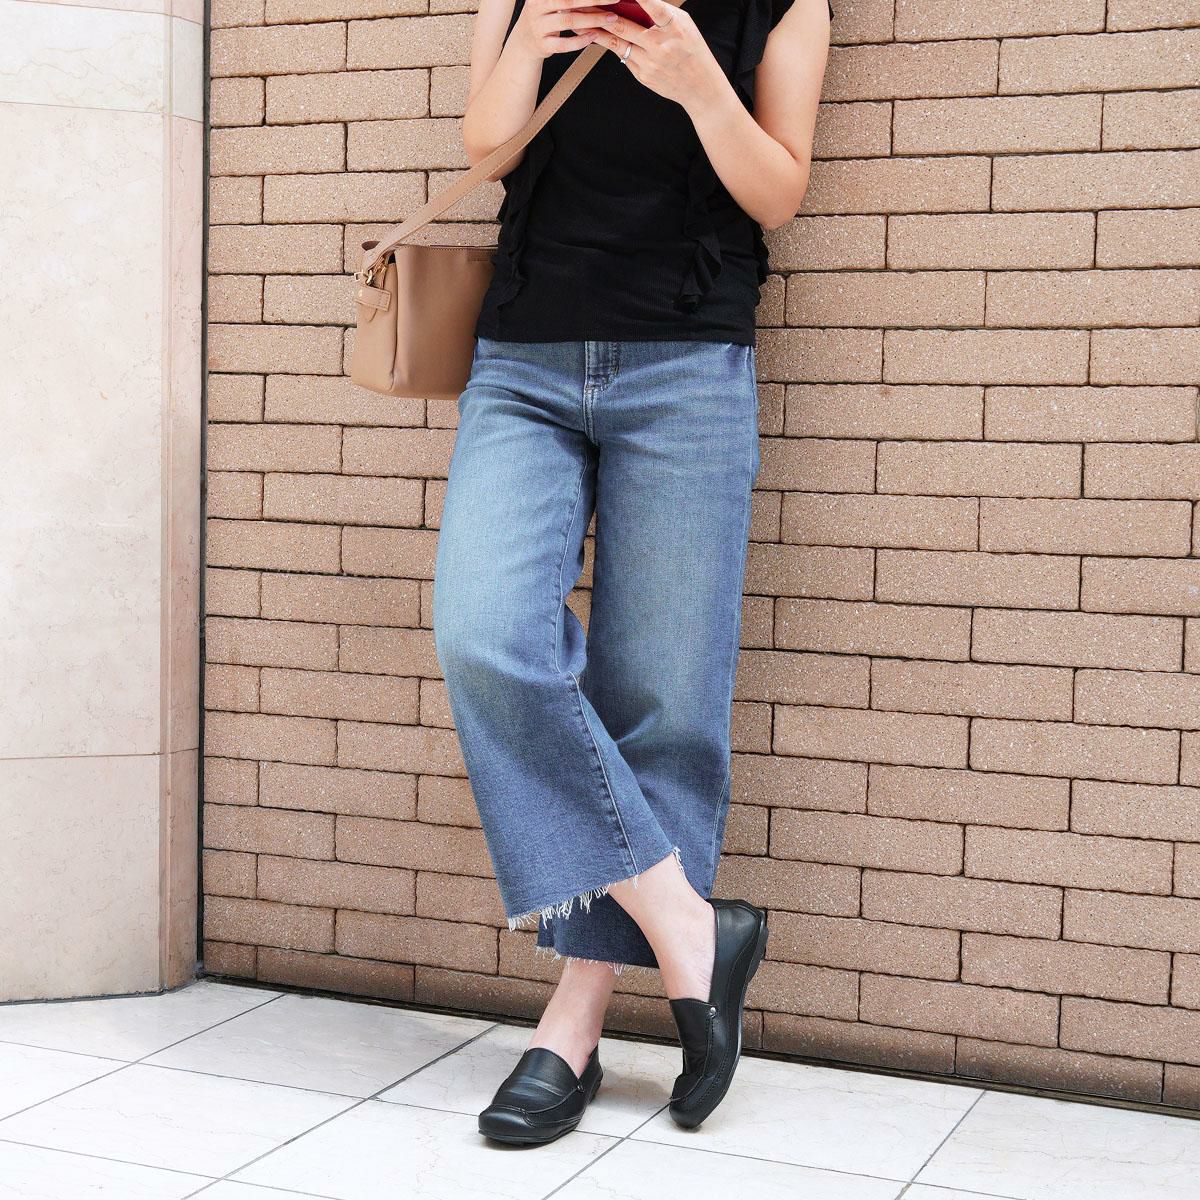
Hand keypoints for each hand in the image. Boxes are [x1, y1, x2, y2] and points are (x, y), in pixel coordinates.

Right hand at [514, 0, 625, 57]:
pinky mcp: (543, 45)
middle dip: (595, 0)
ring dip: (593, 20)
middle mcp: (537, 7)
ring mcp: (539, 27)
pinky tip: (594, 36)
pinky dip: (581, 40)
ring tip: (610, 18)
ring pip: (569, 21)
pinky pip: (565, 44)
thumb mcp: (550, 1)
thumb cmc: (543, 16)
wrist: (524, 40)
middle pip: (569, 1)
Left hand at [584, 0, 727, 109]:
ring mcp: (650, 63)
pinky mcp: (643, 75)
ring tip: (579, 22)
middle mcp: (660, 45)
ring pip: (617, 43)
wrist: (700, 87)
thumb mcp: (684, 25)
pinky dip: (611, 45)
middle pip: (624, 27)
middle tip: (582, 7)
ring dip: (597, 31)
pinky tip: (597, 37)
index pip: (653, 7)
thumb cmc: (692, 50)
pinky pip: (624, 56)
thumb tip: (635, 2)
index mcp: (674, 28)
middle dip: (600, 15)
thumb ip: (661, 14)